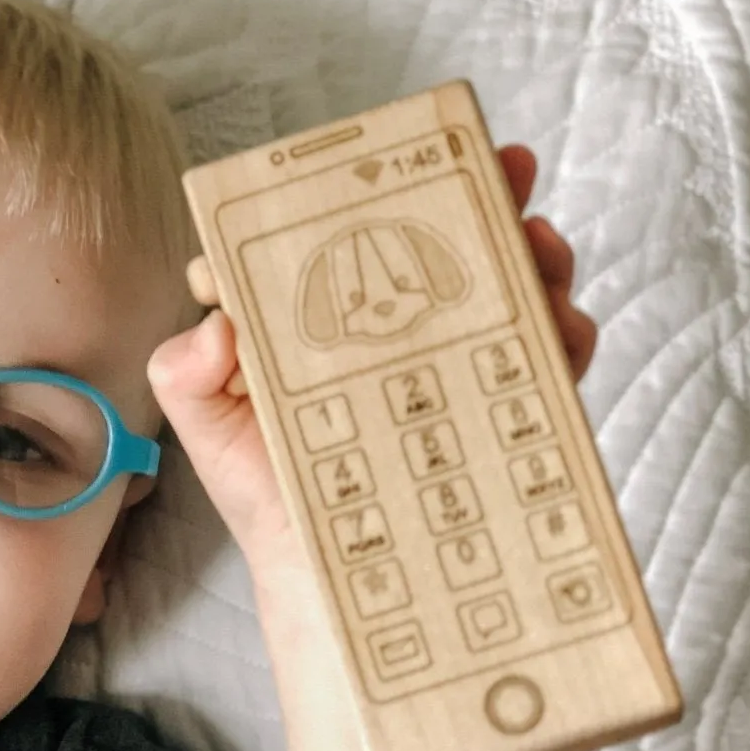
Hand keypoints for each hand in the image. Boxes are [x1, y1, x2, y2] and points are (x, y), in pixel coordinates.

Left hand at [149, 142, 596, 567]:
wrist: (333, 583)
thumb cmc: (271, 495)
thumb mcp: (209, 430)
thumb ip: (187, 373)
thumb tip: (215, 325)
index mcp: (328, 313)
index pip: (352, 232)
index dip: (369, 192)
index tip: (381, 172)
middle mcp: (397, 325)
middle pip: (445, 240)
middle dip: (480, 194)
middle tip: (503, 167)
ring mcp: (452, 362)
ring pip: (506, 285)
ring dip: (533, 252)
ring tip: (538, 238)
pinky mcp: (497, 407)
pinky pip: (544, 359)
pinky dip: (563, 334)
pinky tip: (561, 324)